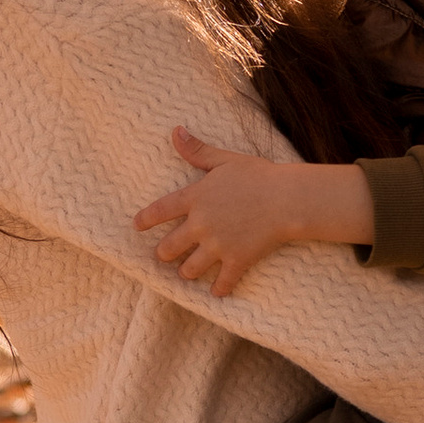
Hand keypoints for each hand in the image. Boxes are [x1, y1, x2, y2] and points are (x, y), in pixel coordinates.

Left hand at [135, 131, 295, 296]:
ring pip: (189, 270)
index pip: (160, 210)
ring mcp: (217, 246)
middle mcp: (200, 225)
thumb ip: (198, 150)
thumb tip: (175, 131)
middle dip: (163, 254)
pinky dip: (219, 289)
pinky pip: (222, 283)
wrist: (287, 199)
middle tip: (164, 255)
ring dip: (186, 273)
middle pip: (168, 248)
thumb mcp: (225, 159)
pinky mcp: (236, 261)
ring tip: (187, 273)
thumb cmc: (259, 175)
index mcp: (195, 198)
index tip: (137, 226)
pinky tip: (217, 291)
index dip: (145, 219)